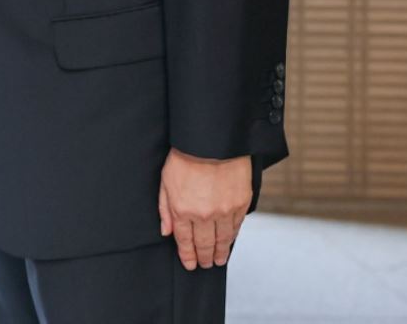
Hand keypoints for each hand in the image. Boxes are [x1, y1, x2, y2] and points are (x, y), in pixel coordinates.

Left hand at [158, 148, 250, 269]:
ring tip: (219, 260)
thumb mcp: (165, 181)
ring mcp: (224, 211)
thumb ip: (165, 209)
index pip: (185, 240)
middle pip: (205, 244)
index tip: (190, 264)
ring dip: (220, 252)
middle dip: (204, 257)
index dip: (188, 255)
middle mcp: (204, 215)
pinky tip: (230, 242)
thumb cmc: (184, 157)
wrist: (211, 142)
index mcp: (183, 210)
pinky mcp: (240, 203)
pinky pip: (236, 227)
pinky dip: (232, 237)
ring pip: (223, 239)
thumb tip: (166, 231)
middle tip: (205, 265)